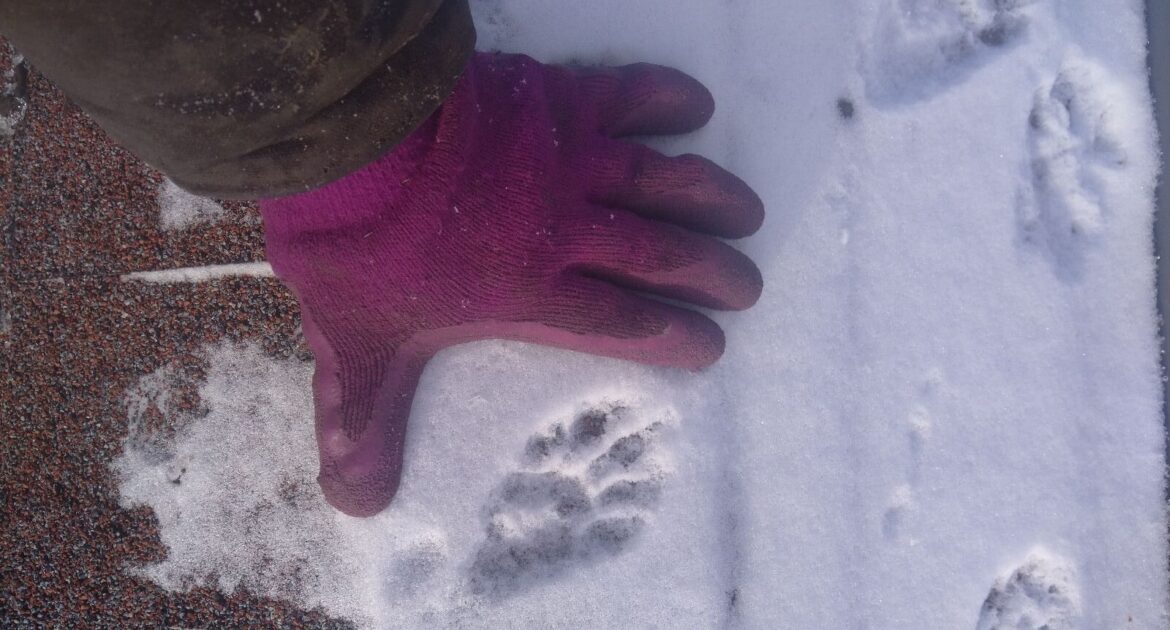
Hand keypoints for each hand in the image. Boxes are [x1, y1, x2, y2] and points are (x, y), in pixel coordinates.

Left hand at [258, 52, 763, 516]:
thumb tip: (357, 506)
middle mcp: (566, 229)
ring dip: (710, 199)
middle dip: (711, 274)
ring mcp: (568, 160)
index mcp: (530, 291)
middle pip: (660, 256)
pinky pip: (629, 95)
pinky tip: (697, 106)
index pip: (622, 322)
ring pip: (660, 182)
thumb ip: (363, 422)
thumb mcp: (356, 345)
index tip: (710, 346)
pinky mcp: (558, 97)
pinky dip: (666, 99)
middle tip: (748, 286)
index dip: (673, 336)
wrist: (353, 135)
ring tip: (750, 214)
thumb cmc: (354, 244)